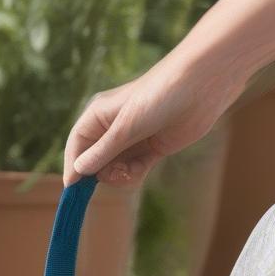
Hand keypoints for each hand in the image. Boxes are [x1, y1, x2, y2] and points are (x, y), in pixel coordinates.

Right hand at [62, 55, 241, 188]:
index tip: (73, 188)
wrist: (200, 87)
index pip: (77, 145)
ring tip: (133, 170)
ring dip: (120, 174)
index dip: (73, 166)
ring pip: (114, 168)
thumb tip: (78, 170)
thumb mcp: (125, 127)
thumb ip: (102, 151)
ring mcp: (132, 139)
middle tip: (117, 173)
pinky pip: (133, 169)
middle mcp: (112, 127)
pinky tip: (144, 168)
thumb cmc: (159, 96)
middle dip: (102, 172)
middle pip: (95, 161)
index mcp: (99, 115)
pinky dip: (135, 173)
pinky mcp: (151, 148)